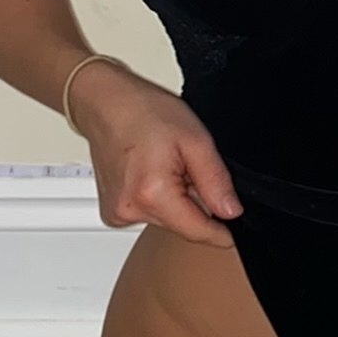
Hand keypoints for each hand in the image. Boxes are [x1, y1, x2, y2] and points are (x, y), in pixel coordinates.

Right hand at [68, 61, 244, 247]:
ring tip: (164, 165)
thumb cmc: (144, 112)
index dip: (223, 230)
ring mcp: (118, 214)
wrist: (105, 103)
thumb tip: (232, 212)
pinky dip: (157, 198)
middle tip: (186, 168)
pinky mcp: (112, 213)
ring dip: (175, 199)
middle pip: (183, 225)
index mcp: (153, 194)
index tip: (232, 224)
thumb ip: (216, 180)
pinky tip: (150, 173)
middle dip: (195, 202)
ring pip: (167, 219)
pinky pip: (149, 214)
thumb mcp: (195, 139)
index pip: (199, 233)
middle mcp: (131, 210)